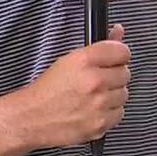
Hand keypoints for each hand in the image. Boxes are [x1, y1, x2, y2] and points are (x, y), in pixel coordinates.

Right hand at [7, 24, 131, 149]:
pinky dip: (109, 112)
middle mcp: (94, 81)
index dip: (118, 55)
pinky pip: (119, 113)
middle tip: (97, 81)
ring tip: (93, 97)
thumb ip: (99, 46)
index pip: (122, 51)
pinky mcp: (100, 124)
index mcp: (84, 61)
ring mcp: (98, 104)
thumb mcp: (70, 60)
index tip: (113, 60)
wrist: (31, 117)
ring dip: (112, 95)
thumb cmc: (48, 90)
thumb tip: (119, 31)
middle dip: (113, 76)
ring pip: (123, 94)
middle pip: (125, 73)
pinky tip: (94, 110)